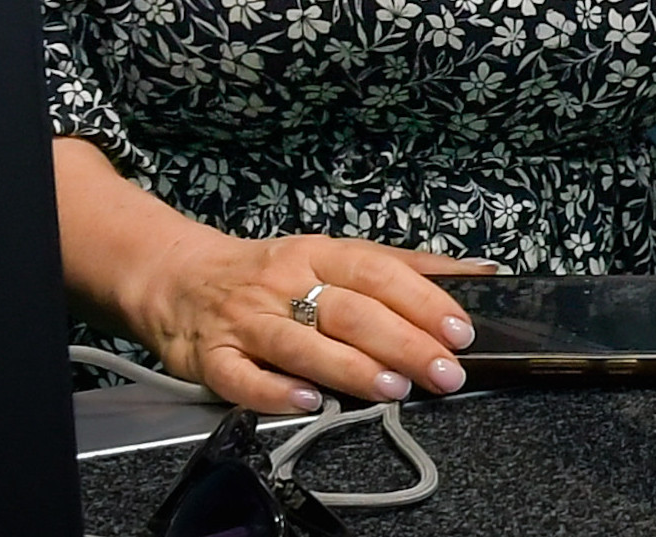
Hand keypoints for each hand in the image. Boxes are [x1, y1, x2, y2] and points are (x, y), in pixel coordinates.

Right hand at [126, 232, 487, 416]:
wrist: (177, 278)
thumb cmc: (270, 271)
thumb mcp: (334, 255)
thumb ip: (402, 267)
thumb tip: (478, 273)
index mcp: (320, 254)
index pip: (380, 272)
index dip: (423, 301)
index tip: (460, 330)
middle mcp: (284, 283)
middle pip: (350, 312)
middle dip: (403, 343)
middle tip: (443, 371)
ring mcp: (247, 321)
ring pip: (303, 345)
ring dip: (352, 368)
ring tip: (393, 388)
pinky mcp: (211, 357)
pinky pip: (242, 378)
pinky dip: (275, 392)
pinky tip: (309, 401)